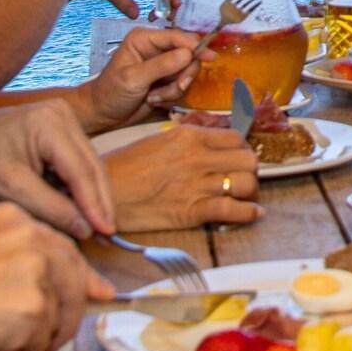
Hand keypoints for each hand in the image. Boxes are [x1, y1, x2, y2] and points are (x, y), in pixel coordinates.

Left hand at [0, 102, 116, 239]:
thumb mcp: (10, 189)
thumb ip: (51, 208)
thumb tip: (86, 229)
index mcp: (50, 123)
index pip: (81, 170)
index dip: (96, 204)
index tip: (107, 232)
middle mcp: (63, 114)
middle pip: (92, 166)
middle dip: (99, 202)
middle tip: (108, 234)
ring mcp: (63, 119)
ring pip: (88, 165)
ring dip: (92, 196)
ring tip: (97, 227)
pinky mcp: (60, 129)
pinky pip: (77, 162)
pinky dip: (79, 187)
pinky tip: (82, 209)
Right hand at [0, 203, 112, 350]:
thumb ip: (14, 260)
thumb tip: (51, 283)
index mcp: (13, 218)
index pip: (61, 246)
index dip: (79, 276)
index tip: (98, 291)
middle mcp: (31, 237)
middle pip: (73, 278)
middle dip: (70, 310)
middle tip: (56, 337)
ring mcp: (36, 271)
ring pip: (61, 314)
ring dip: (36, 336)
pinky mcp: (36, 308)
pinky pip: (44, 339)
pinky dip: (21, 350)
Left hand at [78, 25, 199, 129]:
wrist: (103, 114)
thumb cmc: (110, 93)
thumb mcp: (134, 78)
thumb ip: (161, 65)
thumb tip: (188, 54)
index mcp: (144, 39)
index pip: (176, 36)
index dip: (194, 46)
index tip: (210, 57)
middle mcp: (155, 48)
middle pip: (188, 53)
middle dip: (183, 74)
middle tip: (175, 87)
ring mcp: (162, 65)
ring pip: (187, 71)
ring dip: (175, 87)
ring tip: (155, 96)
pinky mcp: (166, 80)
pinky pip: (182, 84)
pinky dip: (172, 94)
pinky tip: (154, 99)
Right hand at [106, 124, 262, 231]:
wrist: (99, 196)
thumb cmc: (123, 169)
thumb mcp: (157, 142)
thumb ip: (187, 142)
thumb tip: (211, 147)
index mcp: (188, 136)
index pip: (236, 138)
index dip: (242, 150)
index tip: (238, 161)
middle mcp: (197, 157)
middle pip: (248, 160)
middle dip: (250, 171)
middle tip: (242, 180)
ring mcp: (196, 183)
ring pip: (247, 184)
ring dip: (249, 192)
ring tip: (243, 198)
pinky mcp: (192, 211)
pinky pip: (234, 210)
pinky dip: (248, 213)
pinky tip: (252, 214)